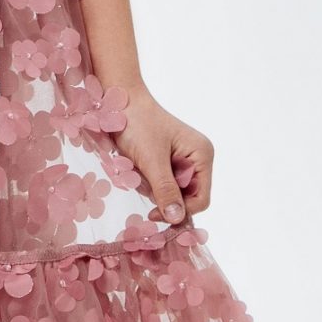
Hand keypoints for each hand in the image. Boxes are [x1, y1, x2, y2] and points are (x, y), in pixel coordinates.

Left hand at [111, 87, 213, 225]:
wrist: (118, 102)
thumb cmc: (138, 124)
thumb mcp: (152, 160)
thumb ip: (166, 190)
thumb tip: (178, 219)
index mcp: (202, 155)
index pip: (201, 199)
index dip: (180, 211)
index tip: (154, 214)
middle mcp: (197, 159)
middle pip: (186, 198)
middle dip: (163, 196)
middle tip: (142, 182)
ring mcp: (183, 160)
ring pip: (171, 192)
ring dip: (153, 188)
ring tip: (139, 169)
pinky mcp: (167, 161)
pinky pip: (161, 184)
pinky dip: (148, 182)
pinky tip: (137, 167)